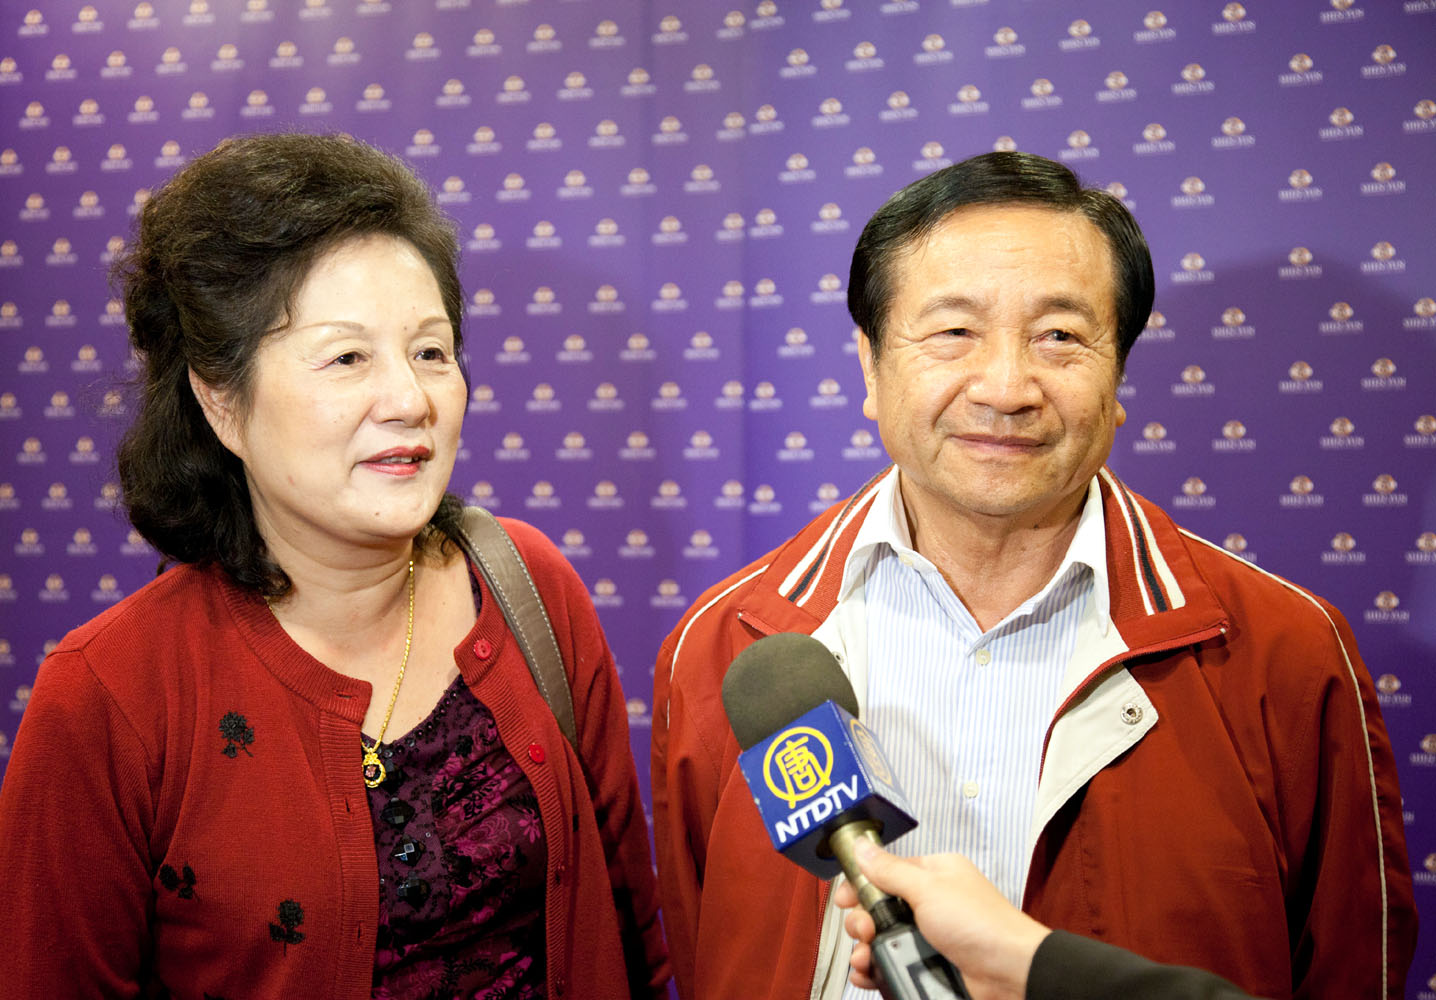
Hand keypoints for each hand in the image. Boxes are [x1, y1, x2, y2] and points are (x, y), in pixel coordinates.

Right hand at [834, 840, 1050, 999]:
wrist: (1010, 973)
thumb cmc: (983, 924)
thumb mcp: (929, 889)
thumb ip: (890, 870)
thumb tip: (863, 848)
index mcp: (933, 875)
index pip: (885, 873)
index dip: (860, 885)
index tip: (844, 898)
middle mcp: (930, 905)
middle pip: (877, 909)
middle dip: (861, 921)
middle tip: (864, 930)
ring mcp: (928, 938)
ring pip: (881, 941)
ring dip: (864, 950)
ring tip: (866, 957)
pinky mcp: (927, 965)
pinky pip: (891, 966)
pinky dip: (875, 971)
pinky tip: (868, 973)